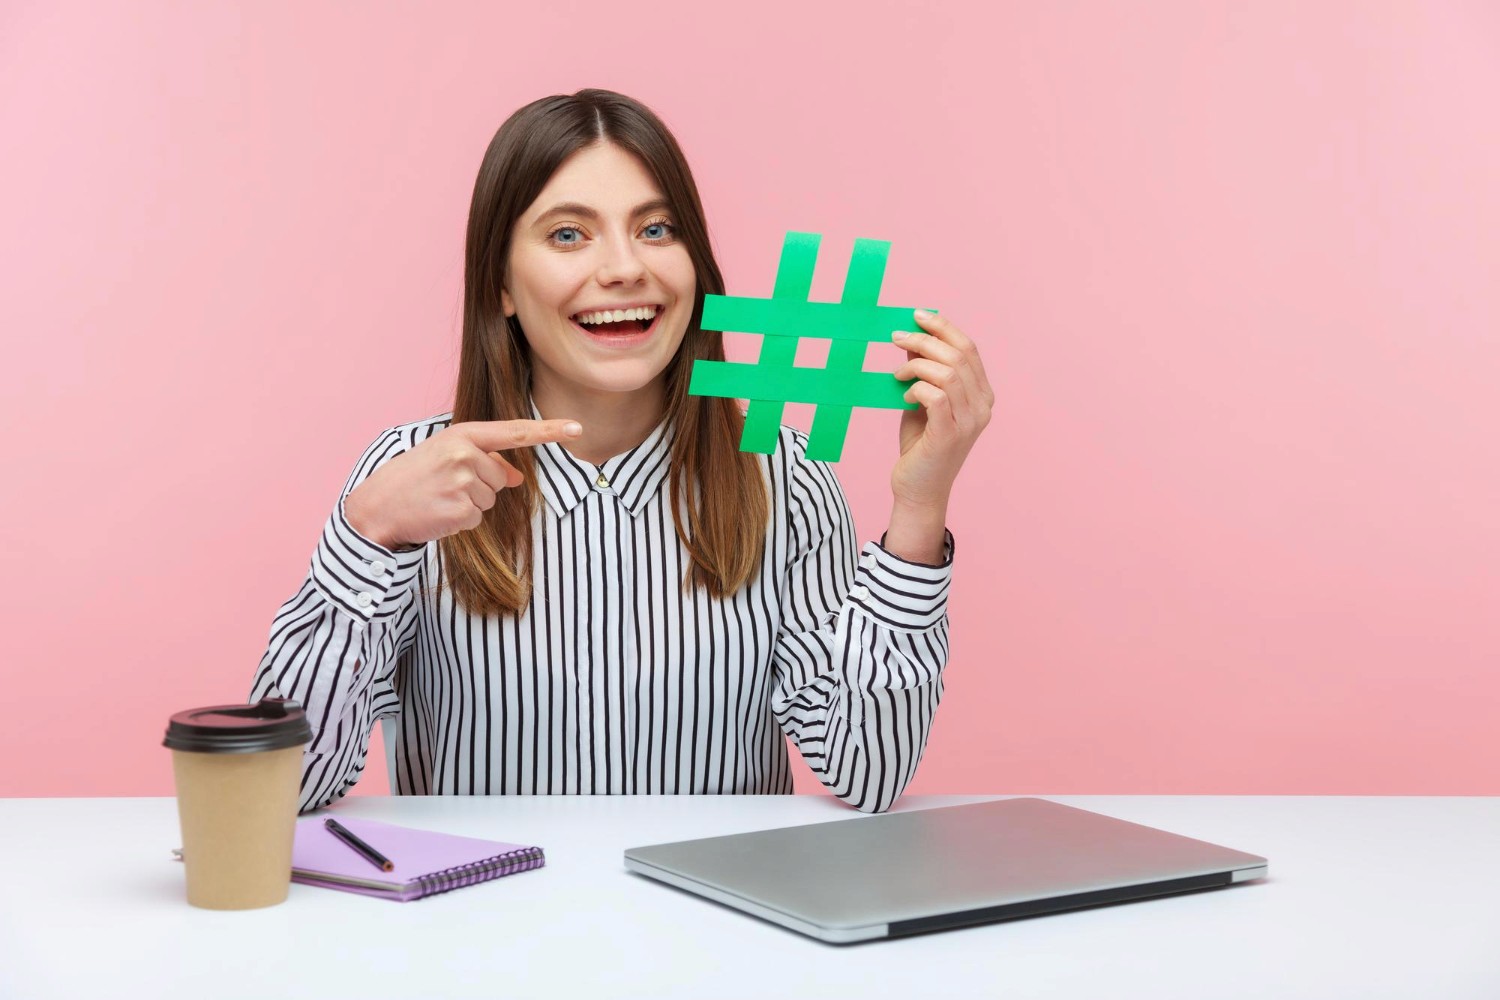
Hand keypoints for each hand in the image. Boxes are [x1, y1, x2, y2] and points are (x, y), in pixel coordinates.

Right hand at [343, 419, 582, 550]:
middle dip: (479, 485)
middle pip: (501, 478)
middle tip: (445, 485)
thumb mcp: (447, 457)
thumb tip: (518, 478)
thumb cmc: (414, 478)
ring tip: (439, 497)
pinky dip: (460, 521)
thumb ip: (484, 460)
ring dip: (469, 503)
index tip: (577, 429)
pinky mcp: (461, 511)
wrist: (378, 505)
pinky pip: (477, 519)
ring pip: (490, 499)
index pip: (514, 432)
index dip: (549, 431)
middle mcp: (466, 455)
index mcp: (463, 435)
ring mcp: (463, 483)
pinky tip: (438, 513)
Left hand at [889, 310, 993, 508]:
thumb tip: (912, 339)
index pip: (969, 348)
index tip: (918, 316)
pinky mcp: (950, 435)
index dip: (944, 327)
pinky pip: (935, 396)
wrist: (919, 489)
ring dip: (917, 364)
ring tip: (897, 375)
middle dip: (925, 339)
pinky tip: (904, 396)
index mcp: (981, 394)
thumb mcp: (924, 402)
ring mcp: (970, 421)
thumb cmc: (921, 445)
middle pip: (958, 355)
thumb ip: (925, 374)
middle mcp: (982, 406)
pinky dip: (916, 389)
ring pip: (948, 372)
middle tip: (897, 337)